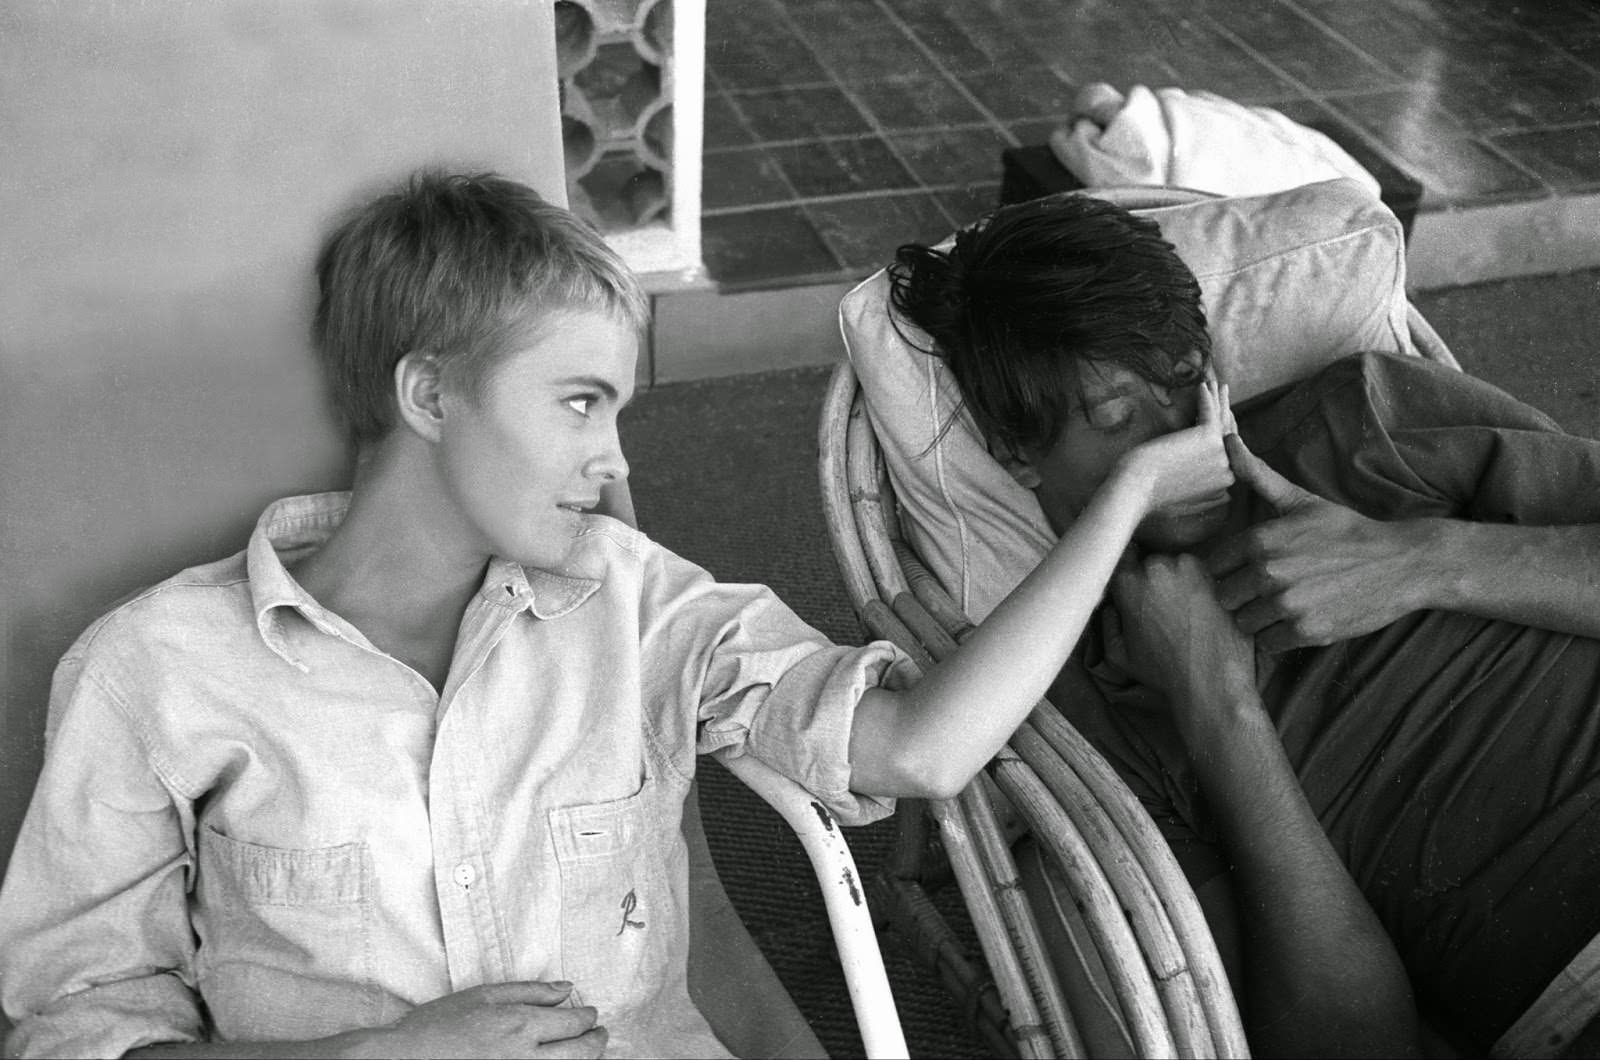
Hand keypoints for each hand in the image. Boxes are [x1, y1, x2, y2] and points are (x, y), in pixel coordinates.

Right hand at [352, 981, 606, 1058]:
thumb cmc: (438, 1025)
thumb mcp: (483, 995)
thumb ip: (530, 991)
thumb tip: (568, 989)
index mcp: (521, 1025)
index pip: (575, 1022)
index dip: (588, 1018)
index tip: (590, 1015)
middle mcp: (527, 1057)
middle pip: (583, 1052)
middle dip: (597, 1041)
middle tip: (599, 1034)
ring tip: (584, 1052)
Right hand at [1108, 551, 1255, 722]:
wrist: (1211, 682)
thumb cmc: (1164, 671)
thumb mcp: (1118, 654)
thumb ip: (1107, 621)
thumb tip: (1112, 604)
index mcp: (1128, 582)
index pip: (1122, 558)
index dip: (1129, 574)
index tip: (1135, 588)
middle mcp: (1158, 566)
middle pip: (1151, 562)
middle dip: (1154, 579)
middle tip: (1161, 606)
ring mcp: (1191, 567)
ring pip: (1179, 566)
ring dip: (1180, 580)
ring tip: (1185, 611)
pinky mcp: (1217, 575)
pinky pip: (1204, 574)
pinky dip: (1203, 586)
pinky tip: (1204, 611)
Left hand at [1113, 377, 1235, 514]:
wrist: (1137, 487)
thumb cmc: (1151, 495)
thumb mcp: (1184, 496)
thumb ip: (1203, 492)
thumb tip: (1213, 489)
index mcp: (1224, 483)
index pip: (1228, 450)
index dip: (1225, 430)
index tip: (1223, 416)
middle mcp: (1228, 469)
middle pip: (1227, 432)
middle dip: (1225, 410)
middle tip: (1223, 394)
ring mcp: (1221, 453)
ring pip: (1220, 419)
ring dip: (1219, 397)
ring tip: (1214, 383)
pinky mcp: (1209, 437)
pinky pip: (1209, 411)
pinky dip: (1206, 397)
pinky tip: (1201, 385)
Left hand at [1206, 434, 1435, 650]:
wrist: (1402, 563)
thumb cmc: (1347, 531)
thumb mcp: (1301, 500)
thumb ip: (1258, 476)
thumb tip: (1227, 440)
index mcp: (1261, 539)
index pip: (1213, 566)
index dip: (1229, 569)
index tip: (1249, 569)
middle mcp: (1268, 572)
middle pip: (1224, 598)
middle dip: (1241, 596)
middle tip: (1267, 590)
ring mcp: (1286, 604)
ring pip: (1244, 623)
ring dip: (1259, 618)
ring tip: (1285, 604)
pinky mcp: (1306, 632)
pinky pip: (1268, 643)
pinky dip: (1279, 636)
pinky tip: (1299, 619)